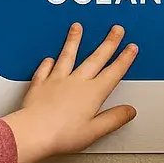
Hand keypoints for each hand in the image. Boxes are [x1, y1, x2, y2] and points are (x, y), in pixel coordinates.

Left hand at [3, 23, 138, 162]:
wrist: (32, 132)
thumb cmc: (61, 135)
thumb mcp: (95, 131)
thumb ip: (114, 119)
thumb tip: (128, 111)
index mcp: (92, 93)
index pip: (113, 72)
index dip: (124, 59)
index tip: (131, 48)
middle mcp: (76, 82)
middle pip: (96, 58)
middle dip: (109, 42)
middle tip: (116, 29)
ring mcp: (57, 80)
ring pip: (68, 56)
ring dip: (74, 41)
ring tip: (77, 28)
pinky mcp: (40, 84)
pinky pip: (45, 70)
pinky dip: (47, 63)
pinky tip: (49, 58)